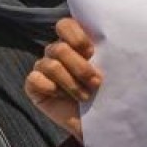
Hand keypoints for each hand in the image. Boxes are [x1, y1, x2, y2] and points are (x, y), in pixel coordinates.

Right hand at [25, 18, 101, 141]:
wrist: (100, 122)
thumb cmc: (107, 92)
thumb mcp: (110, 69)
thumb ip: (105, 52)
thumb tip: (113, 38)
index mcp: (74, 42)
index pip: (65, 25)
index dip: (76, 37)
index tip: (91, 53)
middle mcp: (56, 52)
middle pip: (59, 48)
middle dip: (80, 68)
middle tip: (96, 82)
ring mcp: (43, 67)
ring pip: (51, 65)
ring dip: (71, 83)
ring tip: (85, 96)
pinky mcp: (34, 85)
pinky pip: (35, 79)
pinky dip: (52, 89)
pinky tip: (62, 97)